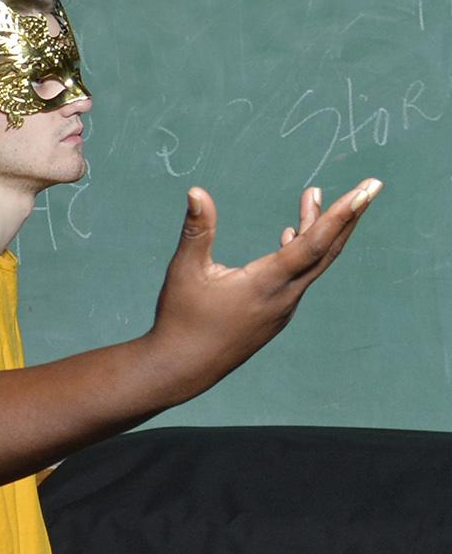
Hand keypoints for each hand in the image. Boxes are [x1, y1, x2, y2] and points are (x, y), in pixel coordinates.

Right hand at [146, 180, 378, 394]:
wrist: (182, 368)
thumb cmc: (181, 319)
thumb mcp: (186, 270)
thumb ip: (197, 230)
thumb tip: (196, 191)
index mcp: (267, 283)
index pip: (315, 243)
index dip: (341, 213)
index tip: (366, 190)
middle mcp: (285, 296)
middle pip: (328, 250)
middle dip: (350, 215)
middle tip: (371, 186)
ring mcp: (284, 307)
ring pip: (314, 262)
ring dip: (320, 228)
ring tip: (314, 195)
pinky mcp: (275, 314)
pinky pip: (300, 276)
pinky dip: (304, 249)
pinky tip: (291, 234)